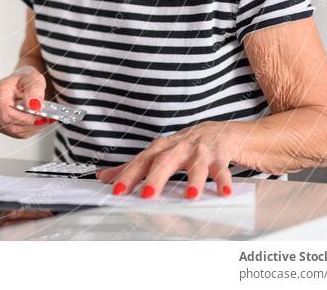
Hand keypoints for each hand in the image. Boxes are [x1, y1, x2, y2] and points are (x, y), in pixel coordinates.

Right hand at [0, 65, 55, 138]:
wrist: (21, 84)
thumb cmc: (24, 80)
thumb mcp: (33, 79)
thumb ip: (34, 91)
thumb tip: (34, 106)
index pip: (6, 113)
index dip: (24, 118)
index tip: (41, 117)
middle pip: (10, 124)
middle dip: (31, 124)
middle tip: (47, 119)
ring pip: (13, 131)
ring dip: (32, 128)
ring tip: (44, 119)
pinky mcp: (1, 126)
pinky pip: (16, 133)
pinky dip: (29, 130)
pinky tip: (37, 122)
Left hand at [96, 121, 239, 199]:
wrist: (218, 131)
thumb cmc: (183, 146)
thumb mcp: (157, 154)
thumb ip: (131, 167)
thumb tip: (103, 176)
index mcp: (160, 150)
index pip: (140, 163)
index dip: (127, 176)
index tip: (117, 191)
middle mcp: (178, 148)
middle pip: (165, 161)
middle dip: (156, 178)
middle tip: (148, 194)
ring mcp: (199, 152)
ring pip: (195, 165)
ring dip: (193, 179)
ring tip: (190, 195)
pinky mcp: (219, 156)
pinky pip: (222, 169)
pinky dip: (223, 180)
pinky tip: (223, 192)